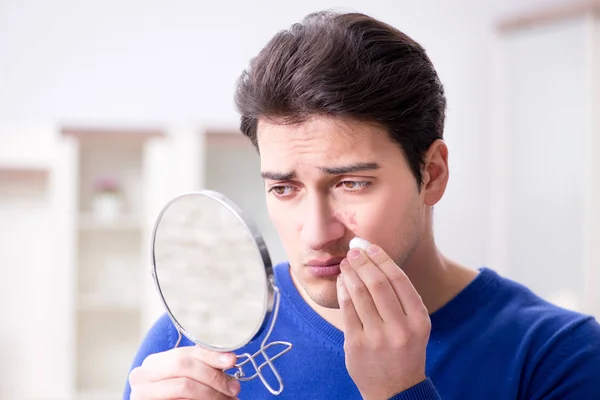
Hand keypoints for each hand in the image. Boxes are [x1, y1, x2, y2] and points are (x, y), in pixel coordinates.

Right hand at [128, 345, 240, 398]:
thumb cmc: (171, 396)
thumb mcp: (182, 378)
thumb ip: (199, 367)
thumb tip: (228, 359)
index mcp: (152, 363)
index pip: (185, 352)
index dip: (210, 355)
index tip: (232, 360)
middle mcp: (142, 376)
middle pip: (184, 366)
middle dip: (213, 376)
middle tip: (233, 387)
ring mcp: (141, 394)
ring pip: (185, 386)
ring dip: (211, 393)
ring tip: (228, 399)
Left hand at [337, 244, 430, 399]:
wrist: (394, 390)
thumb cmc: (403, 350)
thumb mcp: (414, 325)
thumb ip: (401, 298)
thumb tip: (376, 259)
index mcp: (419, 320)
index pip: (399, 280)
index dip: (382, 258)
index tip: (370, 246)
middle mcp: (400, 329)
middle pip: (378, 283)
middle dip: (363, 261)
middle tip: (354, 250)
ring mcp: (377, 338)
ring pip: (360, 294)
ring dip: (350, 273)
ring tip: (346, 262)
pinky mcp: (357, 344)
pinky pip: (347, 309)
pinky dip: (343, 290)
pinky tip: (341, 281)